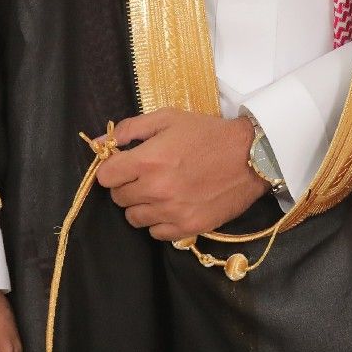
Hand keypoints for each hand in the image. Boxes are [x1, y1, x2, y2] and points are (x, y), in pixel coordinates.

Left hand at [97, 109, 269, 240]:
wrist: (251, 157)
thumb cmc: (208, 134)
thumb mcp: (169, 118)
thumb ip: (131, 128)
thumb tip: (100, 141)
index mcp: (148, 160)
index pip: (105, 177)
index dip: (113, 169)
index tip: (125, 165)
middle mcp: (156, 189)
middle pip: (118, 198)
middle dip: (127, 186)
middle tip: (146, 175)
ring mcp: (172, 212)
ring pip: (134, 218)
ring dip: (141, 205)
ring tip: (160, 191)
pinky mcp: (188, 228)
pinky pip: (156, 233)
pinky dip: (159, 221)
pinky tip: (173, 205)